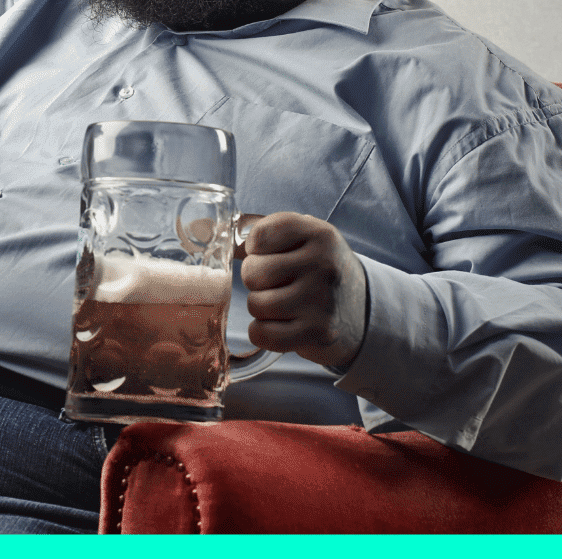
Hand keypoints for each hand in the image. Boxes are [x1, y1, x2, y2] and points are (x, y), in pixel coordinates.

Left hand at [240, 212, 368, 367]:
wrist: (361, 310)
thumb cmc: (316, 268)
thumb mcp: (300, 238)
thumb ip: (256, 228)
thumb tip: (200, 227)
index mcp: (319, 233)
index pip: (259, 235)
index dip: (254, 248)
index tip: (270, 253)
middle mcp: (323, 264)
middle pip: (253, 272)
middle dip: (255, 280)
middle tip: (276, 283)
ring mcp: (322, 301)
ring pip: (256, 305)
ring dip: (260, 307)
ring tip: (281, 303)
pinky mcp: (317, 333)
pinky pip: (262, 335)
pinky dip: (262, 333)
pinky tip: (279, 325)